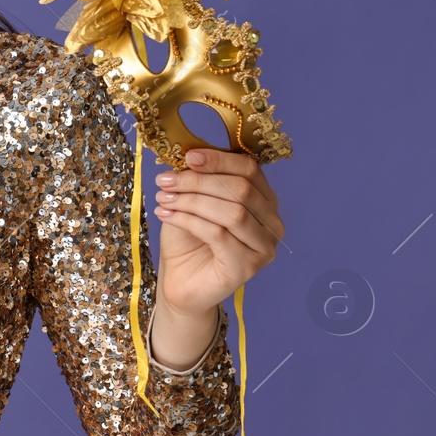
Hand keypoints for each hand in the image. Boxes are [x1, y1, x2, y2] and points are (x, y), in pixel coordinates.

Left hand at [152, 147, 283, 316]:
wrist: (181, 281)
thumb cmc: (189, 239)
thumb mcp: (192, 201)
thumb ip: (199, 178)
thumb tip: (190, 154)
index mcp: (264, 200)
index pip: (250, 169)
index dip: (219, 160)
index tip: (188, 157)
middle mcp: (272, 223)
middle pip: (241, 189)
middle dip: (198, 181)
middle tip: (165, 180)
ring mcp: (264, 248)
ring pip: (232, 212)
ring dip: (191, 200)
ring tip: (163, 198)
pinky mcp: (248, 267)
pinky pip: (218, 234)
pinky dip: (188, 220)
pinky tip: (166, 215)